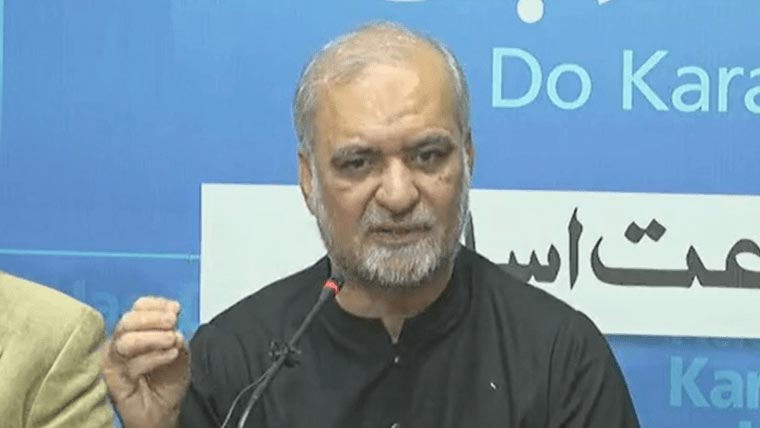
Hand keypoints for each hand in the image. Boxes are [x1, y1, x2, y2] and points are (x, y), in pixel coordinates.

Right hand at [103, 297, 190, 427]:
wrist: (163, 412)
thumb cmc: (167, 382)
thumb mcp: (180, 354)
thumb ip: (176, 338)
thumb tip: (174, 328)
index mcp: (138, 330)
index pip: (139, 307)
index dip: (156, 304)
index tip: (175, 309)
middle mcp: (122, 341)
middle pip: (128, 320)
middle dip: (153, 318)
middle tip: (172, 321)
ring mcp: (114, 359)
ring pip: (125, 340)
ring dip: (151, 337)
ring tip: (171, 339)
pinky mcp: (112, 378)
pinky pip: (130, 364)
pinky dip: (153, 357)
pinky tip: (170, 355)